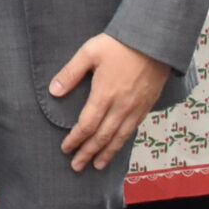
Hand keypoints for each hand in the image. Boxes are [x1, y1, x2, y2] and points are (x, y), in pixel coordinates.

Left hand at [51, 33, 171, 172]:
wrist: (154, 41)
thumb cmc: (119, 44)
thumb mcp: (89, 52)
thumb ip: (70, 73)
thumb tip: (54, 92)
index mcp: (104, 94)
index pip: (87, 125)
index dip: (75, 140)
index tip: (65, 149)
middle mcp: (121, 106)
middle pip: (102, 137)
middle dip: (88, 153)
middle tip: (77, 166)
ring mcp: (136, 108)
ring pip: (120, 137)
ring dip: (107, 153)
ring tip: (97, 165)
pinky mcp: (146, 106)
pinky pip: (133, 130)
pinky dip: (123, 142)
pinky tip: (117, 146)